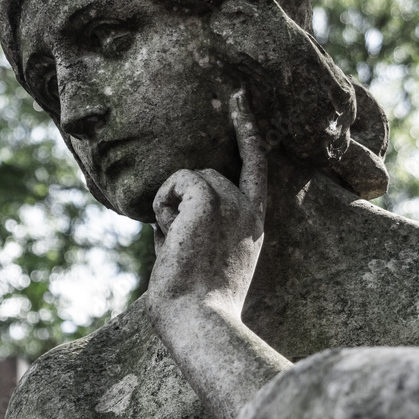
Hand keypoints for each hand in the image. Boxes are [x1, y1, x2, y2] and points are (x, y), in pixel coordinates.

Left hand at [147, 88, 268, 321]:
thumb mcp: (198, 257)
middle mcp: (249, 211)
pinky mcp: (210, 201)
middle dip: (180, 200)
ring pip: (188, 176)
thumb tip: (164, 213)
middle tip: (178, 245)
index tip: (239, 97)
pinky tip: (170, 233)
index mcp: (252, 226)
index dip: (247, 129)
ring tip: (176, 244)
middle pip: (203, 174)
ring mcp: (233, 204)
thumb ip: (190, 226)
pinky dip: (163, 204)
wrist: (198, 322)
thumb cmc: (191, 303)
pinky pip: (176, 181)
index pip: (254, 166)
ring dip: (170, 206)